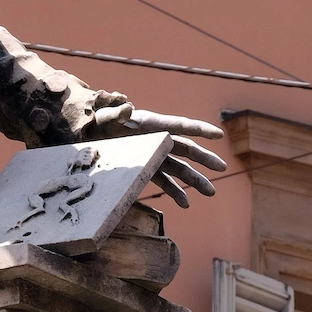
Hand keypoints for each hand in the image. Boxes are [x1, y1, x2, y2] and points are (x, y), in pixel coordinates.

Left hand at [88, 102, 226, 207]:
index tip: (218, 134)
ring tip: (211, 192)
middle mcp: (157, 139)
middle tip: (222, 168)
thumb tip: (128, 108)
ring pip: (180, 168)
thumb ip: (115, 114)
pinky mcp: (146, 169)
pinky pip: (164, 181)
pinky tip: (186, 203)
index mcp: (151, 124)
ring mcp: (153, 155)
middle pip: (186, 149)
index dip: (199, 129)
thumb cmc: (98, 122)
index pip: (179, 125)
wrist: (89, 135)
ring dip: (196, 180)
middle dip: (204, 159)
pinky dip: (175, 192)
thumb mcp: (104, 117)